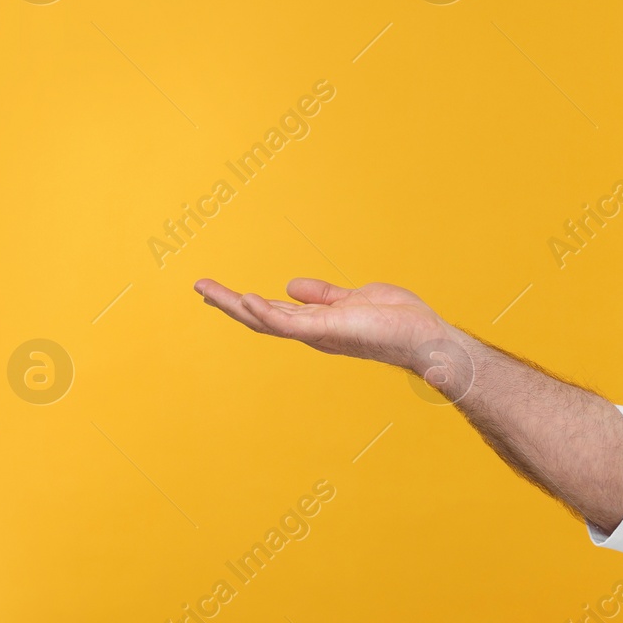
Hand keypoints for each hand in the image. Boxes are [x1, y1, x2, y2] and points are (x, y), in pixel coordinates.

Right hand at [194, 276, 448, 370]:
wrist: (424, 335)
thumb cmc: (396, 320)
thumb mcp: (352, 298)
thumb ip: (322, 295)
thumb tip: (290, 286)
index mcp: (315, 323)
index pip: (272, 312)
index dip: (243, 302)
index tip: (217, 289)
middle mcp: (311, 332)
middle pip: (260, 318)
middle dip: (228, 303)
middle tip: (199, 286)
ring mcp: (317, 333)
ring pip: (266, 321)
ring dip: (235, 305)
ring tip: (208, 290)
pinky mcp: (328, 331)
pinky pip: (290, 324)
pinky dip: (266, 312)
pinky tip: (246, 300)